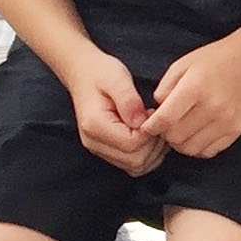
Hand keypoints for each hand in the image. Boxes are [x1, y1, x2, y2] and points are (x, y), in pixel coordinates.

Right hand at [65, 49, 166, 175]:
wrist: (84, 74)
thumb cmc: (101, 73)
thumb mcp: (117, 78)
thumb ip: (129, 101)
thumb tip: (142, 123)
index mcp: (95, 125)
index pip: (132, 144)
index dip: (150, 132)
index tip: (153, 112)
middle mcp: (94, 143)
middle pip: (136, 161)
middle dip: (154, 144)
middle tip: (157, 121)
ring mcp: (99, 149)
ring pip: (136, 167)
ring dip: (153, 151)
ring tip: (154, 126)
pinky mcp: (106, 150)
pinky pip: (132, 164)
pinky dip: (147, 154)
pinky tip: (149, 134)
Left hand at [142, 34, 240, 157]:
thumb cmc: (215, 58)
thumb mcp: (182, 65)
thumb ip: (164, 90)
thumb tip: (157, 115)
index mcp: (195, 88)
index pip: (164, 120)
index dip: (150, 127)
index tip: (147, 126)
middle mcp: (213, 107)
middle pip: (175, 137)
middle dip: (165, 133)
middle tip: (167, 123)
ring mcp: (228, 120)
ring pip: (190, 149)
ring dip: (181, 142)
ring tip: (182, 128)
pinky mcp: (238, 128)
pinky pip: (209, 151)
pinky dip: (198, 146)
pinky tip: (198, 132)